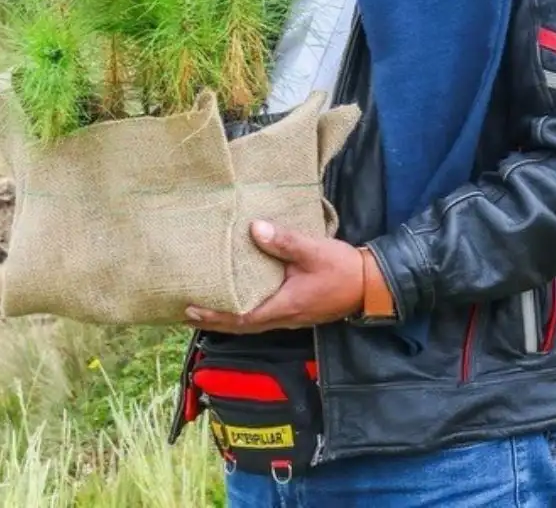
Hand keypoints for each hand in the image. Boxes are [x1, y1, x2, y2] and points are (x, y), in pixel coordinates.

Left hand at [185, 220, 366, 331]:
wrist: (370, 285)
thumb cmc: (341, 269)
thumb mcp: (313, 251)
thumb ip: (284, 242)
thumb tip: (255, 229)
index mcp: (284, 305)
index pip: (242, 318)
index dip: (216, 316)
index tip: (192, 309)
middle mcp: (283, 317)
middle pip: (241, 326)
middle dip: (213, 321)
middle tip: (185, 313)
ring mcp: (289, 316)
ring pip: (250, 323)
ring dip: (225, 319)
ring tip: (202, 310)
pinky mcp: (293, 310)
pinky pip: (260, 316)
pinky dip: (241, 313)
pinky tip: (233, 302)